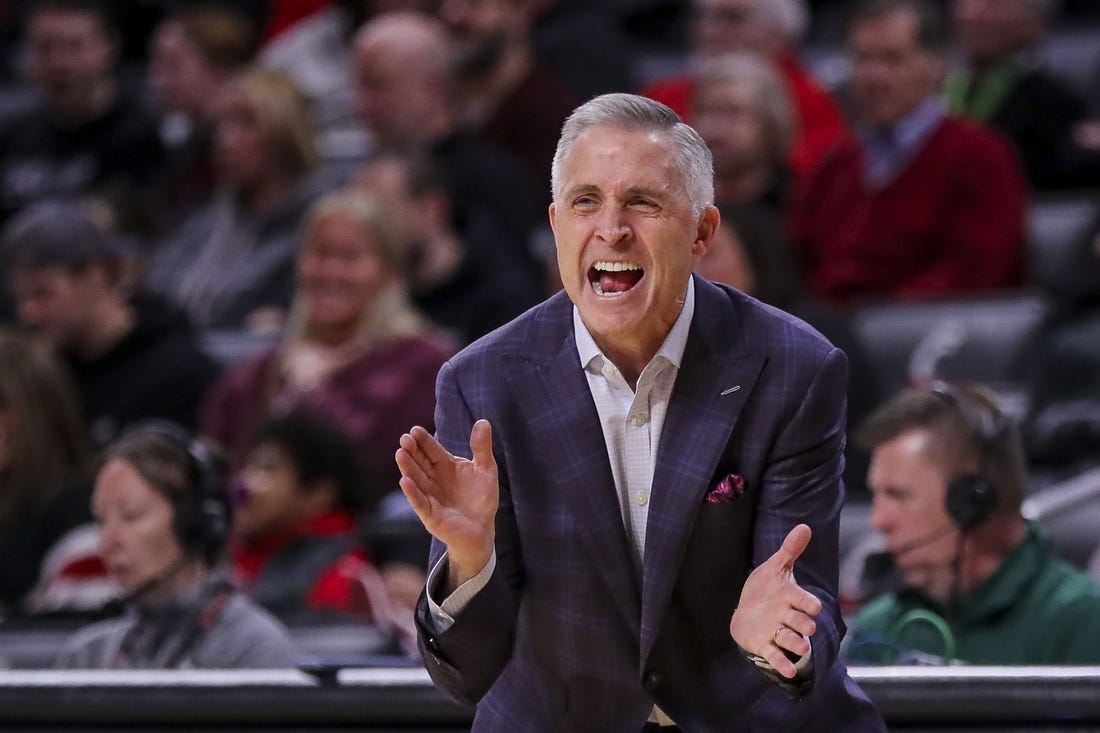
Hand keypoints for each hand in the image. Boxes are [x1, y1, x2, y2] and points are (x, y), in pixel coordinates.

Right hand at [395, 420, 498, 588]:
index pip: (432, 450)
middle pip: (420, 462)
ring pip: (416, 479)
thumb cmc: (481, 499)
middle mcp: (434, 480)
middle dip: (412, 451)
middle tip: (404, 438)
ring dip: (407, 467)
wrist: (482, 530)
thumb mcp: (486, 470)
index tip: (415, 430)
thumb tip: (483, 421)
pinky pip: (419, 502)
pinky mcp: (430, 515)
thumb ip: (482, 448)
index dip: (424, 441)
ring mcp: (430, 497)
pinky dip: (412, 492)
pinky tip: (404, 481)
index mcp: (445, 466)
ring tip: (400, 453)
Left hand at [729, 524, 821, 678]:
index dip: (807, 603)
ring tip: (802, 648)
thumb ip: (790, 550)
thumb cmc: (766, 588)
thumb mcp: (775, 567)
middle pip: (800, 622)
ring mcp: (777, 631)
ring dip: (796, 644)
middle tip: (808, 627)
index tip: (813, 606)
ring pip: (790, 639)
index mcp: (790, 597)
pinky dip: (781, 663)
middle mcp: (787, 616)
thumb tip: (805, 526)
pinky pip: (775, 655)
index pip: (804, 600)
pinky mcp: (764, 644)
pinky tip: (788, 672)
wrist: (748, 609)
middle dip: (803, 624)